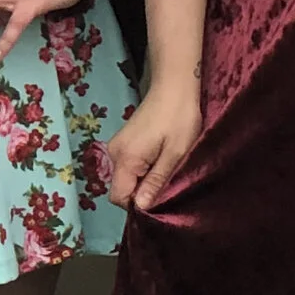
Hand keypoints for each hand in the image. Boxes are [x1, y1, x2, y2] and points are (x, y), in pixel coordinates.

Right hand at [108, 73, 202, 209]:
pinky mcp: (124, 141)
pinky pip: (129, 166)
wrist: (174, 87)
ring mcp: (118, 146)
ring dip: (143, 182)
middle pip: (121, 188)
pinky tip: (160, 162)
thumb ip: (156, 182)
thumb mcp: (175, 154)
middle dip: (141, 194)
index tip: (159, 201)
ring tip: (166, 172)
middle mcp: (114, 153)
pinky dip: (142, 171)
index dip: (137, 205)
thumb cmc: (179, 118)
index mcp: (125, 159)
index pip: (119, 197)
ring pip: (125, 178)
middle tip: (167, 186)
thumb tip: (141, 207)